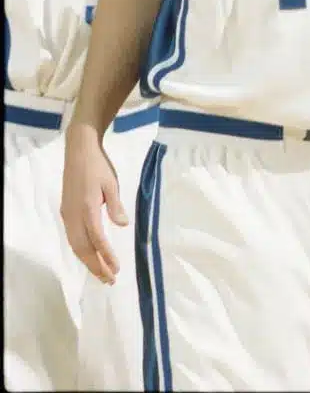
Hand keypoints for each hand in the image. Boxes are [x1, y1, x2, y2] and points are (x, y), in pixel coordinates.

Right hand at [61, 124, 128, 284]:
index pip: (97, 239)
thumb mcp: (111, 183)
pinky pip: (72, 237)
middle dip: (95, 266)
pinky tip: (90, 255)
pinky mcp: (66, 212)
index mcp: (87, 208)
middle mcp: (74, 215)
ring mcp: (68, 214)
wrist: (79, 150)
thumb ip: (115, 205)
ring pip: (75, 245)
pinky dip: (81, 251)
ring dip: (88, 261)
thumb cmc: (98, 165)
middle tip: (109, 280)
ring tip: (101, 273)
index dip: (106, 255)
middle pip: (82, 248)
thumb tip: (122, 226)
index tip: (116, 268)